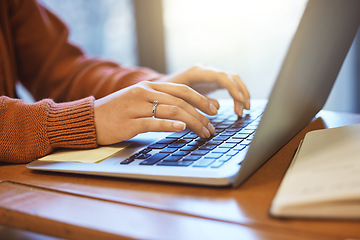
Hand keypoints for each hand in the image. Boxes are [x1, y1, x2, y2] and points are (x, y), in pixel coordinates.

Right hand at [94, 81, 217, 144]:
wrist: (89, 119)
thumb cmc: (116, 112)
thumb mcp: (138, 100)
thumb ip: (158, 101)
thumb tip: (183, 112)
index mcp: (149, 86)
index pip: (182, 90)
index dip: (201, 99)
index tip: (214, 110)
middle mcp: (144, 93)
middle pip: (180, 101)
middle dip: (201, 114)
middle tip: (212, 127)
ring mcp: (136, 107)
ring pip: (172, 112)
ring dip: (192, 123)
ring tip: (203, 133)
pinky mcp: (130, 122)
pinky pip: (154, 122)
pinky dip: (170, 126)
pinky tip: (182, 129)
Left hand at [156, 64, 250, 115]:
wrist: (158, 87)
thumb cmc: (165, 93)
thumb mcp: (179, 98)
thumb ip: (197, 101)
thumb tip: (217, 107)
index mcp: (197, 71)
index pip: (221, 76)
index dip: (232, 88)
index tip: (240, 101)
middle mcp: (205, 69)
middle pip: (231, 76)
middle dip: (241, 92)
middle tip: (244, 109)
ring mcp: (210, 73)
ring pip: (233, 80)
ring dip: (241, 94)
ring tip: (243, 110)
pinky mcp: (212, 80)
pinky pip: (229, 85)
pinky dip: (235, 96)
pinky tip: (238, 108)